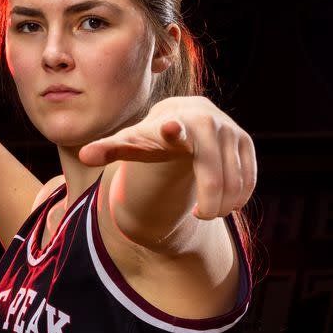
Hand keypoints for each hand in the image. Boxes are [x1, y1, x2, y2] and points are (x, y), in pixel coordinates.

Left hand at [79, 96, 256, 219]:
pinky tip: (226, 202)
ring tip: (208, 209)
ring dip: (225, 202)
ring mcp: (229, 130)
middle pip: (213, 174)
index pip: (174, 129)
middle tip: (201, 216)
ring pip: (235, 180)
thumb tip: (84, 156)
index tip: (172, 129)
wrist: (181, 117)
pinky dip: (239, 196)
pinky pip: (248, 178)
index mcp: (173, 122)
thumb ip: (109, 149)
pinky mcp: (245, 141)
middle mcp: (206, 121)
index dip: (173, 130)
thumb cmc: (150, 137)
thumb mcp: (131, 143)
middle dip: (210, 201)